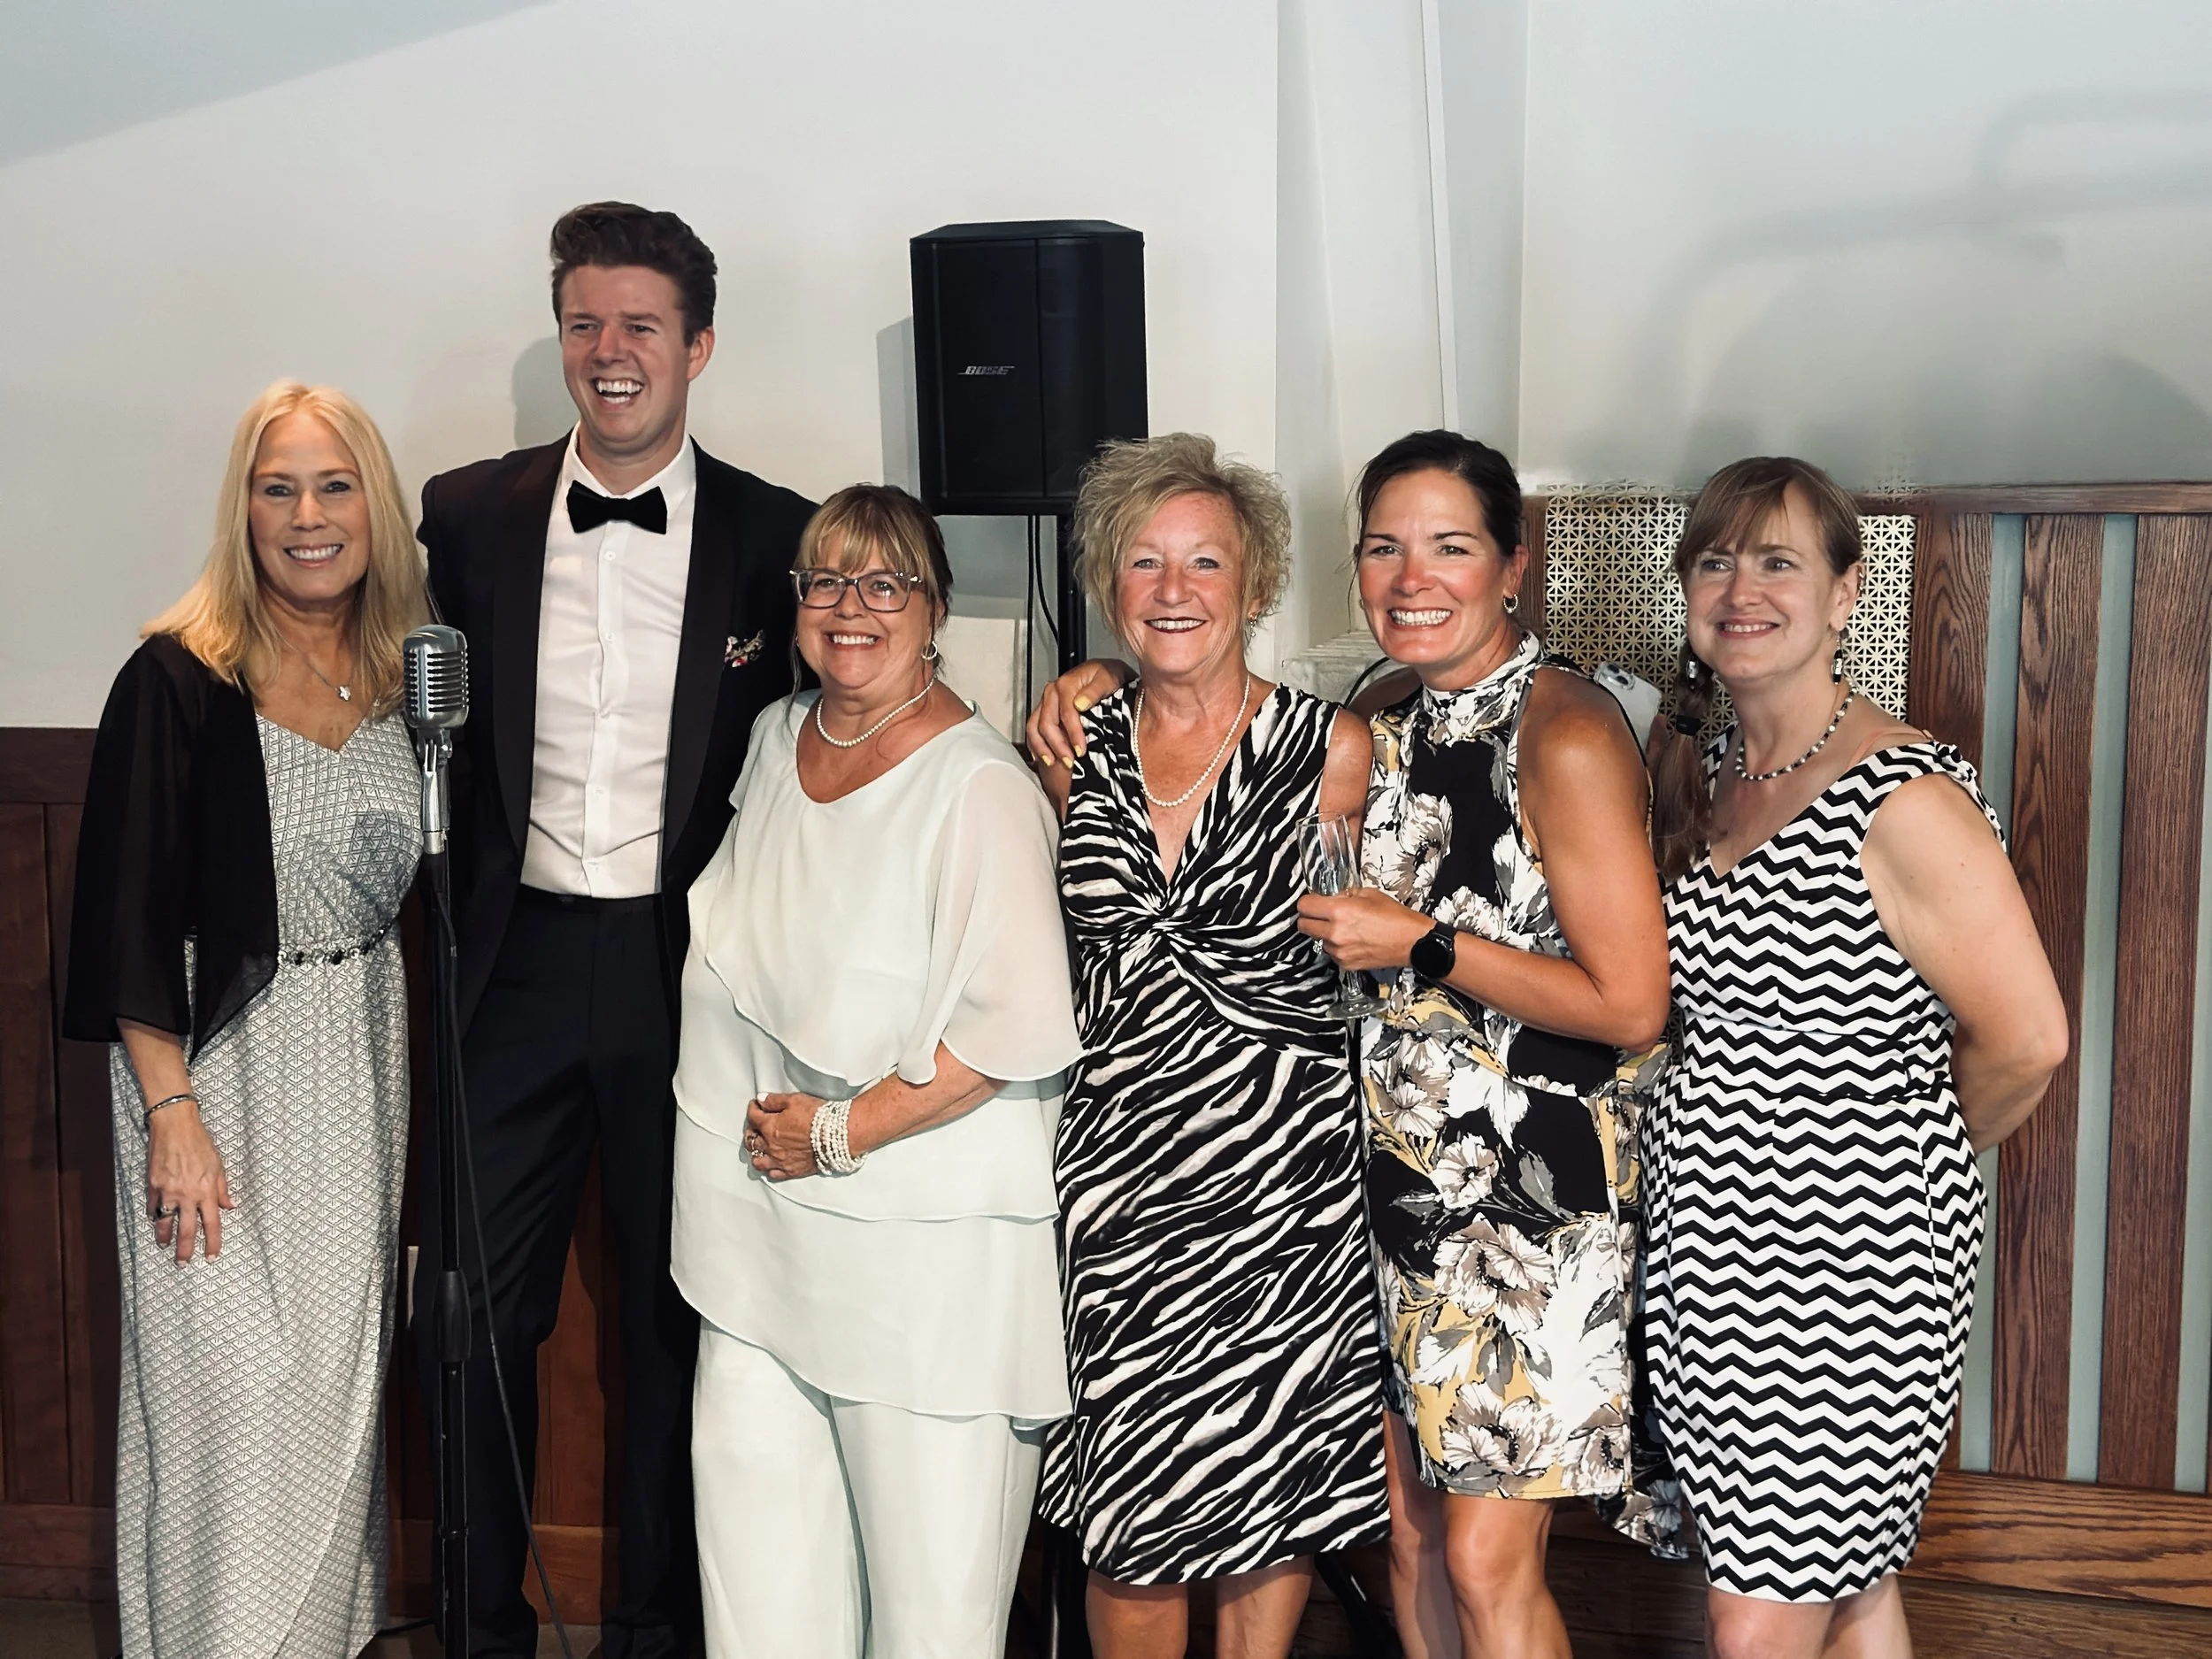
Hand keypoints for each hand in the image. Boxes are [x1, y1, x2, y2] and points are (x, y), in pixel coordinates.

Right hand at [146, 1105, 234, 1263]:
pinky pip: (153, 1206)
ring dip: (164, 1237)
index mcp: (206, 1191)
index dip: (212, 1243)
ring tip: (165, 1247)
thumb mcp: (218, 1166)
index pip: (212, 1224)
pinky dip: (154, 1215)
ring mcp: (167, 1191)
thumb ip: (223, 1189)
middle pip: (186, 1230)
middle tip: (183, 1264)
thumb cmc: (200, 1143)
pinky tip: (155, 1220)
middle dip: (185, 1250)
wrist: (175, 1126)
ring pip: (164, 1222)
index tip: (211, 1257)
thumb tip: (231, 1206)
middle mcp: (187, 1195)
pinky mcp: (153, 1185)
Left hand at [746, 1092, 821, 1180]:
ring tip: (760, 1147)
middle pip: (751, 1140)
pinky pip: (773, 1174)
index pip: (753, 1117)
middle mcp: (771, 1146)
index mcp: (769, 1127)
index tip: (756, 1105)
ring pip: (758, 1161)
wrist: (838, 1135)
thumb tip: (761, 1099)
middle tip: (755, 1125)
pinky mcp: (792, 1171)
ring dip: (756, 1153)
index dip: (753, 1108)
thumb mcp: (795, 1100)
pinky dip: (769, 1168)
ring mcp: (780, 1161)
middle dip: (751, 1130)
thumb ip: (774, 1100)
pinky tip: (772, 1163)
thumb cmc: (818, 1117)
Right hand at [1025, 659, 1132, 768]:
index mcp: (1066, 684)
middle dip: (1057, 745)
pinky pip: (1033, 728)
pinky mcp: (1045, 709)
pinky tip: (1042, 757)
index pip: (1066, 714)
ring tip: (1053, 762)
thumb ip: (1095, 690)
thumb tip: (1080, 704)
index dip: (1073, 735)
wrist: (1107, 673)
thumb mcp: (1109, 679)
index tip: (1081, 751)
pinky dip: (1035, 744)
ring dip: (1042, 747)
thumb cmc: (1108, 676)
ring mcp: (1046, 701)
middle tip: (1070, 761)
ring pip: (1034, 727)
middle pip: (1047, 723)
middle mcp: (1052, 692)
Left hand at [1298, 889, 1433, 973]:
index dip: (1307, 902)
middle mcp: (1335, 933)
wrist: (1412, 942)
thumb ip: (1346, 894)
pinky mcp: (1346, 964)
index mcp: (1339, 912)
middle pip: (1303, 926)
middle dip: (1309, 919)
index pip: (1304, 906)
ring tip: (1346, 929)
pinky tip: (1353, 940)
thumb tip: (1334, 898)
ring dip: (1325, 934)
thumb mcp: (1370, 894)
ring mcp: (1339, 951)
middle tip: (1321, 915)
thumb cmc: (1396, 918)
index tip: (1312, 902)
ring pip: (1318, 941)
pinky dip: (1337, 947)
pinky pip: (1332, 954)